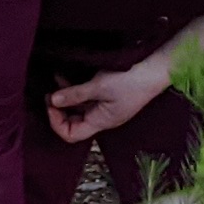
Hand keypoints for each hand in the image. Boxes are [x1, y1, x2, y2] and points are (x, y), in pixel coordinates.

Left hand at [43, 48, 169, 146]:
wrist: (155, 69)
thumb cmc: (131, 80)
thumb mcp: (98, 86)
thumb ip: (75, 94)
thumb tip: (53, 100)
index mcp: (101, 122)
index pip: (72, 135)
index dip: (57, 123)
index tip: (50, 105)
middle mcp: (102, 118)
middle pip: (73, 122)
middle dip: (58, 110)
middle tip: (49, 94)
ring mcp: (106, 107)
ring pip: (78, 107)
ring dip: (65, 96)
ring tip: (56, 80)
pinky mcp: (109, 95)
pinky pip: (87, 97)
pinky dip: (75, 89)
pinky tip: (66, 76)